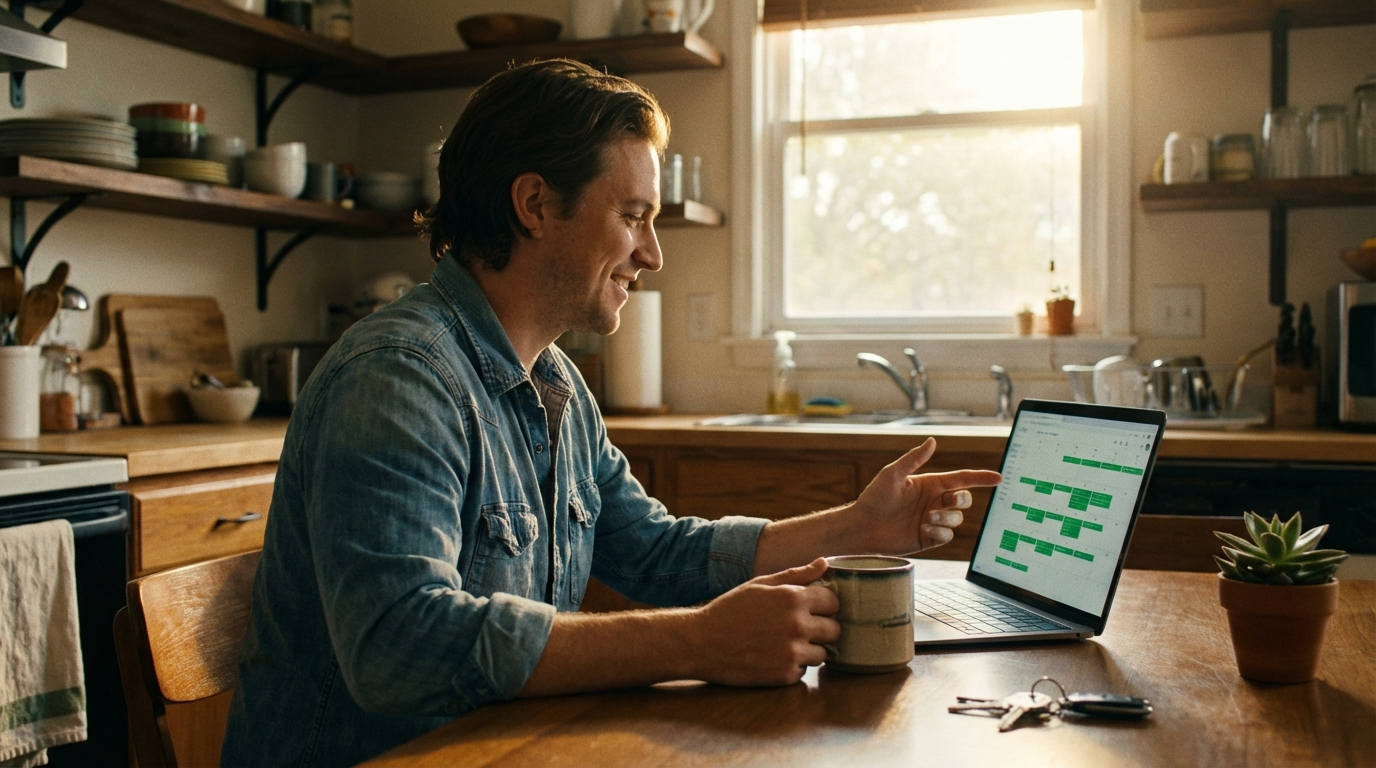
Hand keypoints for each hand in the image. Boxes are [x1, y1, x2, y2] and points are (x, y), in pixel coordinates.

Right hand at [687, 558, 839, 686]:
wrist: (702, 642)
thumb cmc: (730, 609)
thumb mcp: (760, 585)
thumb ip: (796, 575)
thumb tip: (824, 563)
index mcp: (793, 598)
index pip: (834, 602)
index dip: (823, 605)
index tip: (812, 609)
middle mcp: (798, 625)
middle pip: (834, 630)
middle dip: (821, 629)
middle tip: (799, 628)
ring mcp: (792, 653)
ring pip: (823, 654)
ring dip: (809, 649)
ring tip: (784, 644)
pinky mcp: (785, 675)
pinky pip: (803, 670)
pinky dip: (793, 666)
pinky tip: (773, 657)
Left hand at [852, 438, 1002, 553]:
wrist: (863, 527)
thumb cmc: (874, 498)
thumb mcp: (892, 475)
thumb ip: (913, 459)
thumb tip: (932, 441)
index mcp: (930, 484)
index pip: (962, 479)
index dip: (981, 478)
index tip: (998, 478)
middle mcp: (935, 501)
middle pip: (964, 499)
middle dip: (961, 499)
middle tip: (947, 500)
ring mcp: (933, 520)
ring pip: (957, 519)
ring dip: (946, 518)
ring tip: (926, 519)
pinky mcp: (928, 538)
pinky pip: (947, 536)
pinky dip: (941, 533)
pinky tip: (925, 530)